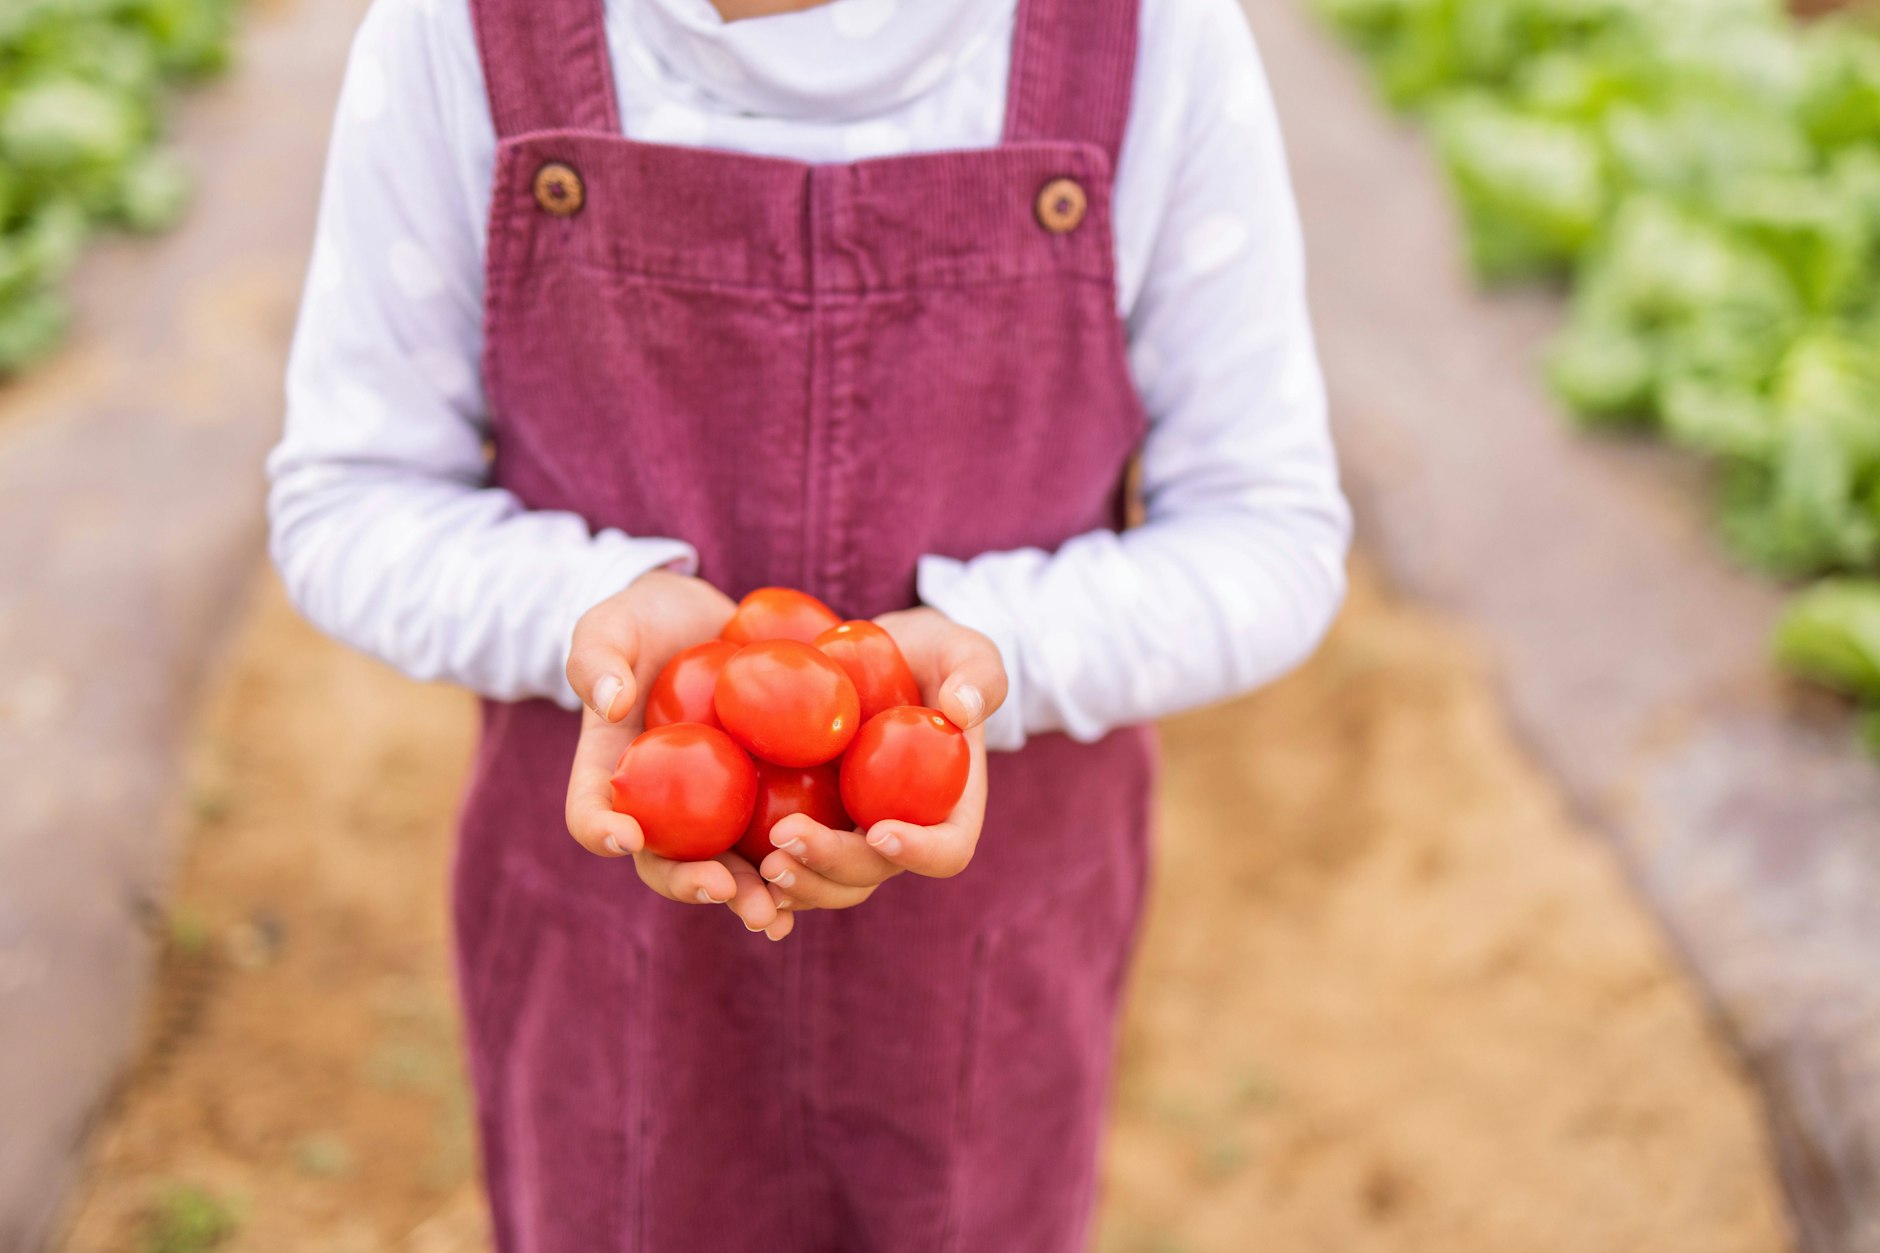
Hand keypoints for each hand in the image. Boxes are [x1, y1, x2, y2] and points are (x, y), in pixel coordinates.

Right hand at [562, 571, 790, 939]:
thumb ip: (598, 655)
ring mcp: (718, 808)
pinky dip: (805, 863)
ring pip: (730, 867)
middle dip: (694, 884)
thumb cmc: (646, 621)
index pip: (592, 813)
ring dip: (752, 895)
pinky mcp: (770, 797)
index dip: (602, 830)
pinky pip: (786, 837)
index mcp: (613, 773)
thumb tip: (608, 702)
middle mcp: (664, 806)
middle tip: (725, 891)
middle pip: (667, 862)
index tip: (626, 836)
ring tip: (776, 913)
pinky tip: (833, 870)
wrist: (710, 620)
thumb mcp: (612, 622)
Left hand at [756, 607, 1006, 911]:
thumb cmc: (932, 655)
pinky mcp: (811, 824)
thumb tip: (963, 708)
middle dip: (832, 866)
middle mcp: (900, 835)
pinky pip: (790, 861)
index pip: (946, 850)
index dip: (919, 852)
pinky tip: (729, 870)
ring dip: (796, 881)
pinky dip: (762, 876)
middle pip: (872, 874)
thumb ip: (977, 674)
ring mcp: (851, 836)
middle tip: (787, 839)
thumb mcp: (963, 651)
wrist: (877, 658)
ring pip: (828, 883)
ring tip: (760, 860)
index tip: (882, 829)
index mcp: (948, 810)